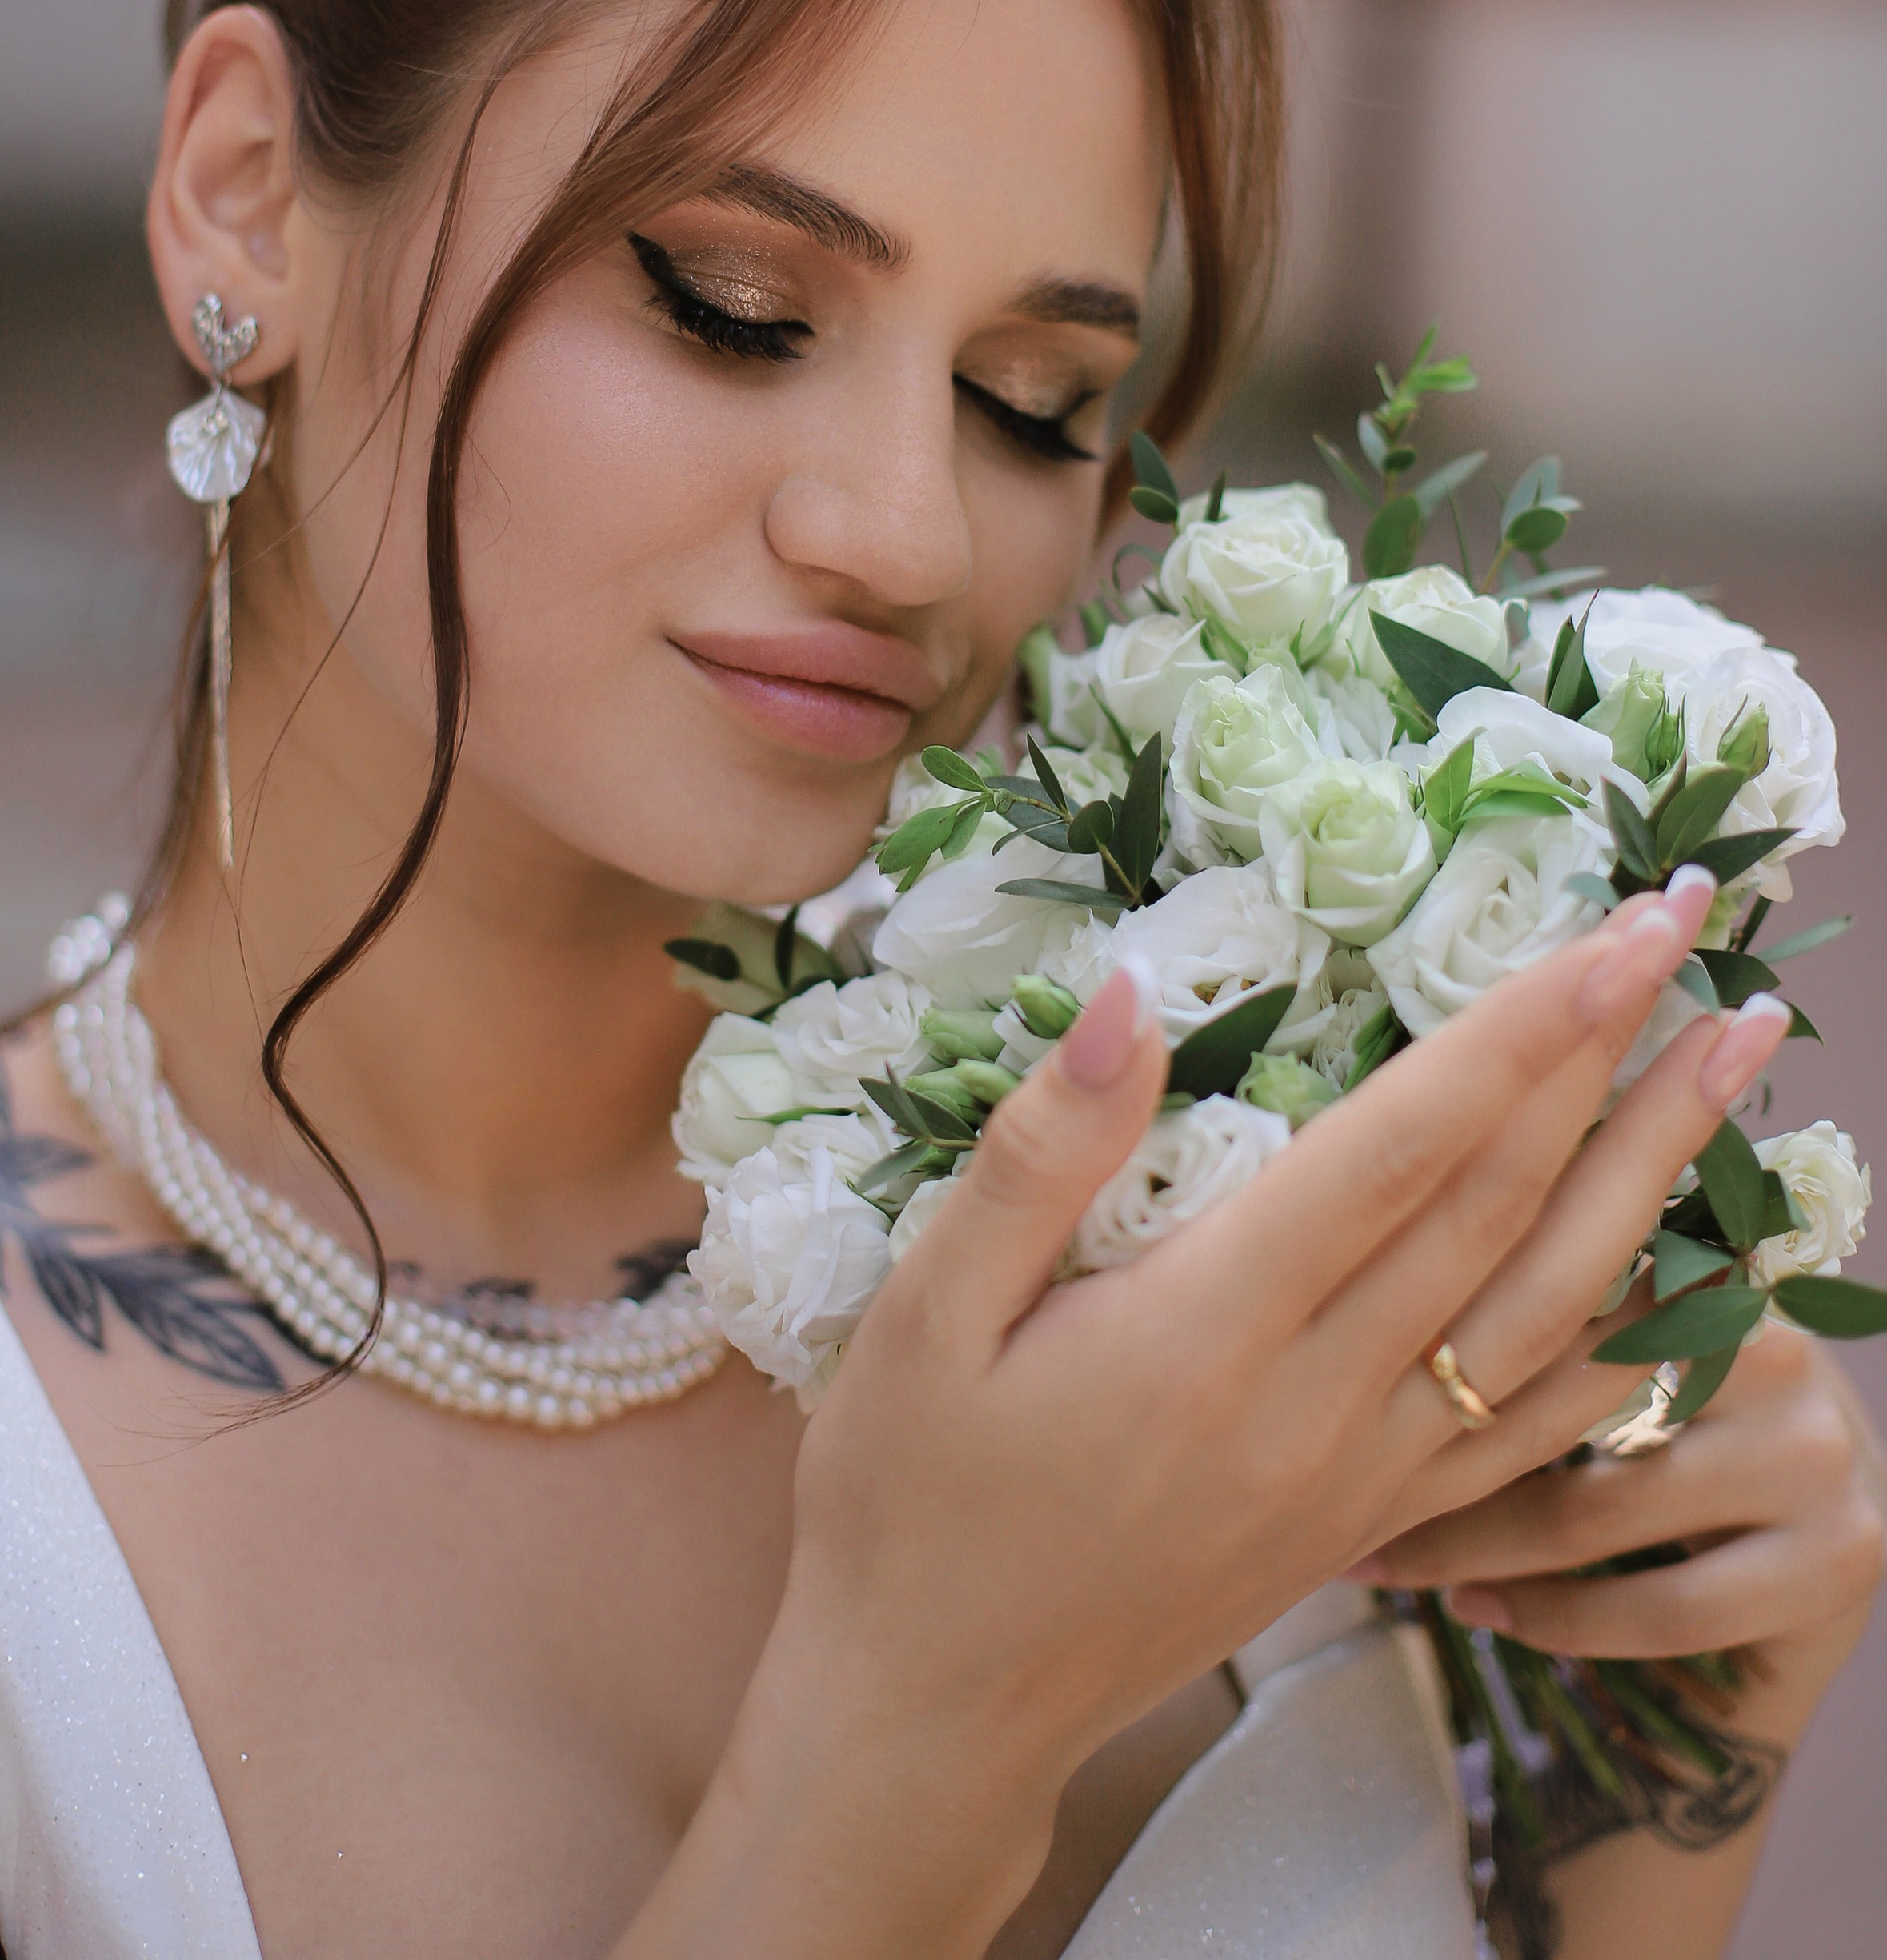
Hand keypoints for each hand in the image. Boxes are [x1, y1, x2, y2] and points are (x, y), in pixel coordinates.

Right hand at [628, 879, 1793, 1959]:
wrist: (937, 1711)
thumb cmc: (907, 1499)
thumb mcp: (922, 1314)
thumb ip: (1037, 1154)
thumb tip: (1133, 995)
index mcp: (1208, 1328)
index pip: (1405, 1148)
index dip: (1519, 1030)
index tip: (1611, 933)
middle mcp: (1318, 1403)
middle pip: (1507, 1208)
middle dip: (1615, 1060)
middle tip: (1692, 936)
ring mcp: (1365, 1475)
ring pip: (1552, 1309)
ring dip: (1658, 1176)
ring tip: (1736, 1065)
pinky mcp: (1375, 1524)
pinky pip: (1538, 1426)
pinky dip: (1634, 1339)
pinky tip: (1696, 1275)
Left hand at [1365, 1323, 1886, 1696]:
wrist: (1796, 1591)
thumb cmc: (1669, 1455)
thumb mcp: (1622, 1370)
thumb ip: (1546, 1318)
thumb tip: (1372, 1290)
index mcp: (1720, 1269)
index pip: (1562, 1294)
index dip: (1448, 1342)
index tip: (1346, 1378)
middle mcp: (1781, 1352)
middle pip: (1571, 1401)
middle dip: (1444, 1455)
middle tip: (1342, 1496)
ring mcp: (1819, 1458)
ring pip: (1603, 1510)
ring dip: (1480, 1549)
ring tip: (1397, 1568)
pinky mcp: (1838, 1566)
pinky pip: (1664, 1604)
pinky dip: (1560, 1619)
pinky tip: (1490, 1615)